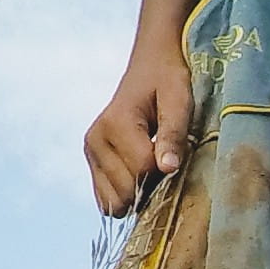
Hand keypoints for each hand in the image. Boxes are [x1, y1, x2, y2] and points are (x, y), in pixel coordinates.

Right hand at [81, 36, 195, 214]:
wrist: (149, 67)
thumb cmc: (167, 81)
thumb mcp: (179, 101)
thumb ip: (173, 133)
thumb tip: (167, 168)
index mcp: (116, 123)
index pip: (143, 169)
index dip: (166, 170)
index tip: (176, 156)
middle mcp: (95, 140)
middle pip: (127, 190)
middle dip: (152, 186)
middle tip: (165, 162)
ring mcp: (90, 153)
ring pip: (114, 201)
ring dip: (138, 194)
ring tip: (152, 169)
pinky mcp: (92, 162)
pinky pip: (105, 199)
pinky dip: (125, 196)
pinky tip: (140, 178)